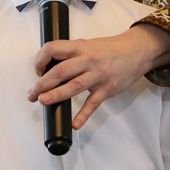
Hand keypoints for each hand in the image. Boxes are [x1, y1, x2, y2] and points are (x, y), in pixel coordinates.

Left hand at [26, 24, 169, 128]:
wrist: (137, 50)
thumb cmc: (110, 49)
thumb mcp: (89, 45)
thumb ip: (72, 55)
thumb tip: (50, 70)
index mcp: (80, 46)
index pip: (53, 49)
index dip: (40, 59)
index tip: (37, 70)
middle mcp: (88, 59)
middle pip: (60, 71)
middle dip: (42, 84)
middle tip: (32, 94)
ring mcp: (98, 75)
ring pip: (73, 86)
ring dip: (56, 95)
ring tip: (43, 102)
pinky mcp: (108, 88)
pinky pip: (93, 103)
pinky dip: (83, 115)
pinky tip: (75, 124)